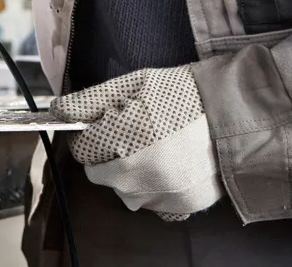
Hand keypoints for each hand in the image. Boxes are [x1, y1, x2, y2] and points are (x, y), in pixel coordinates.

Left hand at [50, 65, 224, 220]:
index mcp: (119, 140)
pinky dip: (154, 189)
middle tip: (131, 135)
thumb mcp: (132, 85)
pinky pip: (151, 203)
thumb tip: (57, 110)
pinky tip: (170, 166)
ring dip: (128, 175)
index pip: (81, 148)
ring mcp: (157, 194)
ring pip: (123, 192)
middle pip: (98, 173)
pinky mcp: (179, 207)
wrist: (234, 116)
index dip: (90, 133)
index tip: (105, 124)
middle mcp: (134, 174)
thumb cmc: (180, 95)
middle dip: (106, 155)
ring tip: (154, 149)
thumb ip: (90, 101)